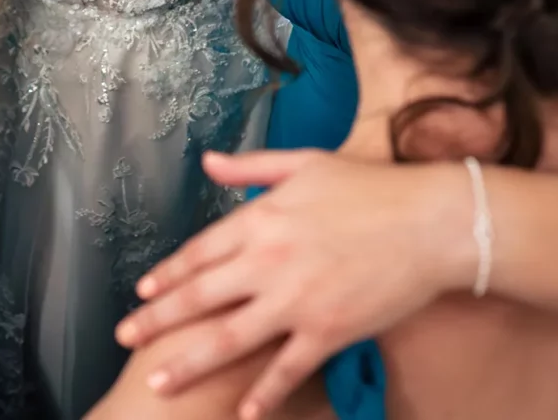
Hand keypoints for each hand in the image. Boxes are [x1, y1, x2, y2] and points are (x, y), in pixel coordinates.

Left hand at [114, 151, 472, 418]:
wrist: (431, 222)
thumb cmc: (371, 187)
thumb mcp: (304, 163)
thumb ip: (251, 168)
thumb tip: (206, 162)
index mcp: (261, 219)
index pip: (200, 252)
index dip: (168, 274)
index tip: (144, 291)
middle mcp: (269, 261)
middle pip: (200, 297)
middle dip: (158, 320)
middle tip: (126, 337)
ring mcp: (297, 300)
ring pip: (229, 338)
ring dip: (189, 362)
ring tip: (159, 382)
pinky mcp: (329, 330)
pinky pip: (287, 369)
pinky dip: (264, 394)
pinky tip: (243, 414)